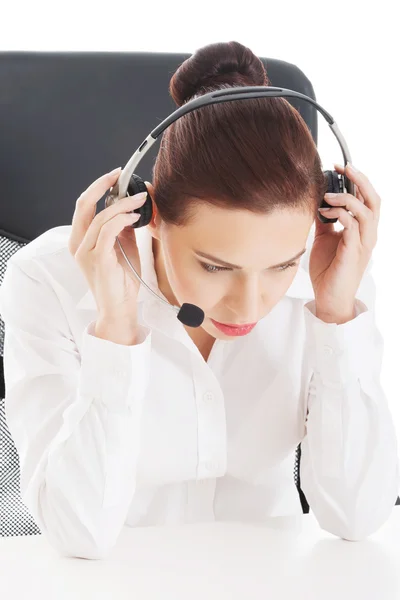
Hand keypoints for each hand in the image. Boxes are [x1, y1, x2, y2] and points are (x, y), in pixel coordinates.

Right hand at [68, 167, 147, 321]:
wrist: (120, 309)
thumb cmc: (121, 281)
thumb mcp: (124, 248)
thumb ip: (123, 228)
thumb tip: (130, 209)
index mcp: (81, 239)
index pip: (84, 205)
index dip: (99, 187)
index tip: (116, 176)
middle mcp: (78, 244)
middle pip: (83, 204)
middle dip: (102, 185)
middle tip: (120, 175)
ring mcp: (85, 252)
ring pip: (100, 216)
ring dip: (122, 204)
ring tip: (139, 200)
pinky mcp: (97, 259)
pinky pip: (108, 231)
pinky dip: (122, 219)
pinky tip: (135, 217)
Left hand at [309, 162, 380, 321]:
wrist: (328, 297)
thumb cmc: (328, 269)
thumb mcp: (324, 239)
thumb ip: (325, 221)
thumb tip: (317, 202)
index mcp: (362, 229)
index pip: (367, 198)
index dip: (357, 180)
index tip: (339, 167)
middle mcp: (367, 234)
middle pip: (374, 199)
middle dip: (359, 180)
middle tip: (343, 168)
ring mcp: (363, 244)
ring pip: (366, 211)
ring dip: (346, 198)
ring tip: (328, 196)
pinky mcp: (353, 253)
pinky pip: (352, 227)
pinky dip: (339, 215)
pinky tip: (325, 213)